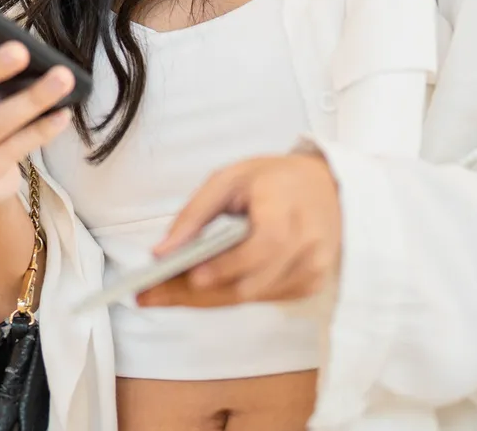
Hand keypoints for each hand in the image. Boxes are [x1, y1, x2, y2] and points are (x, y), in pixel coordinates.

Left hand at [136, 153, 339, 306]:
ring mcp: (311, 272)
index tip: (191, 276)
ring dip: (205, 299)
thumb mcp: (229, 178)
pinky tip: (195, 289)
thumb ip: (195, 214)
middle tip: (148, 295)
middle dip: (195, 293)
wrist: (328, 188)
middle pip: (249, 284)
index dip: (228, 265)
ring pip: (249, 297)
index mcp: (288, 211)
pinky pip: (258, 297)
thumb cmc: (274, 179)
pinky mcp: (308, 286)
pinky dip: (226, 294)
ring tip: (160, 293)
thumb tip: (161, 252)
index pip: (263, 246)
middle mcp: (307, 247)